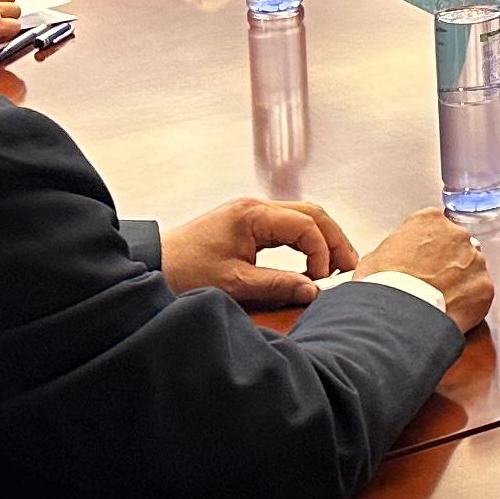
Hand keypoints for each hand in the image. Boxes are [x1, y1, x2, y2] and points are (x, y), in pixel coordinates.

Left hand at [161, 197, 355, 308]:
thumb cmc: (184, 271)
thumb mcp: (234, 284)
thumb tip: (313, 290)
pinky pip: (286, 226)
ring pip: (302, 217)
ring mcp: (251, 214)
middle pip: (311, 213)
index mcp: (253, 215)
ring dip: (321, 239)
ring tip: (334, 266)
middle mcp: (255, 208)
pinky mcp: (246, 225)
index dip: (322, 251)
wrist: (151, 264)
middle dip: (333, 239)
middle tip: (348, 266)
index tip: (322, 278)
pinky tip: (309, 262)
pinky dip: (304, 241)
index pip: (306, 224)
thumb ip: (277, 285)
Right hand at [354, 211, 493, 329]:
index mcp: (429, 221)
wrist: (399, 316)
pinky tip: (451, 311)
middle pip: (456, 245)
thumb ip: (394, 250)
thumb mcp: (375, 258)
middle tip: (430, 282)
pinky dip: (469, 302)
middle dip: (446, 261)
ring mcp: (474, 260)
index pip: (433, 227)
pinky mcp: (484, 287)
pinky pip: (479, 292)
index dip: (425, 247)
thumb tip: (393, 260)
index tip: (420, 261)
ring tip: (440, 300)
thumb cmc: (384, 287)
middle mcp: (457, 235)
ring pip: (471, 268)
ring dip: (460, 280)